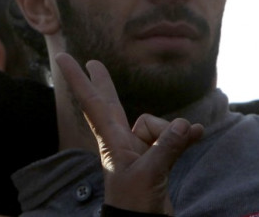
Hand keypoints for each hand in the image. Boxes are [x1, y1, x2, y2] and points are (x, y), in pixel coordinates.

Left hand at [55, 53, 203, 214]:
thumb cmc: (135, 202)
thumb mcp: (149, 173)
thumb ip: (166, 147)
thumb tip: (185, 124)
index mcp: (109, 138)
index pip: (90, 100)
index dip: (77, 77)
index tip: (60, 57)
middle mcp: (120, 138)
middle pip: (111, 102)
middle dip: (103, 82)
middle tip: (92, 62)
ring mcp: (137, 147)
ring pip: (158, 124)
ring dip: (171, 135)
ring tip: (166, 162)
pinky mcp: (154, 157)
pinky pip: (173, 137)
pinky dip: (185, 137)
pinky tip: (198, 134)